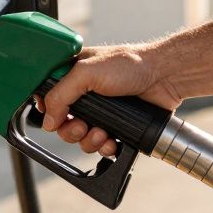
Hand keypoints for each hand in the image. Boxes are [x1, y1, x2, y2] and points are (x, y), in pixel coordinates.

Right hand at [37, 44, 182, 157]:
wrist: (164, 78)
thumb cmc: (130, 65)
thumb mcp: (86, 72)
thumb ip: (61, 94)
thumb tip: (47, 121)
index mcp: (73, 74)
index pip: (48, 97)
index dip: (48, 111)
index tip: (55, 117)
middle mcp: (84, 93)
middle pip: (62, 123)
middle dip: (71, 130)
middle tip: (82, 126)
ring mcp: (100, 111)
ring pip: (80, 137)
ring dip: (88, 140)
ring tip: (102, 134)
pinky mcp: (115, 125)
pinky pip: (100, 145)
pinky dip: (104, 147)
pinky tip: (112, 141)